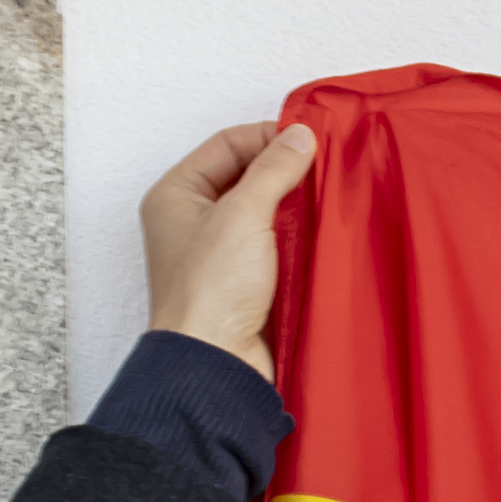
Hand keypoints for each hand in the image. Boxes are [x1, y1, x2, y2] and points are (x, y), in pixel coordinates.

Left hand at [141, 118, 316, 381]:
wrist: (215, 365)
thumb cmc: (211, 291)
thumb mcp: (243, 214)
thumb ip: (273, 169)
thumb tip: (301, 136)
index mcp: (175, 194)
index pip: (227, 144)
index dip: (267, 137)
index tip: (309, 142)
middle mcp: (191, 220)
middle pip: (245, 176)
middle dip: (283, 172)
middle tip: (322, 169)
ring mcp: (217, 253)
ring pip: (262, 212)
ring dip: (293, 206)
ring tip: (325, 200)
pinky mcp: (241, 283)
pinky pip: (272, 246)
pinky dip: (296, 239)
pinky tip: (320, 236)